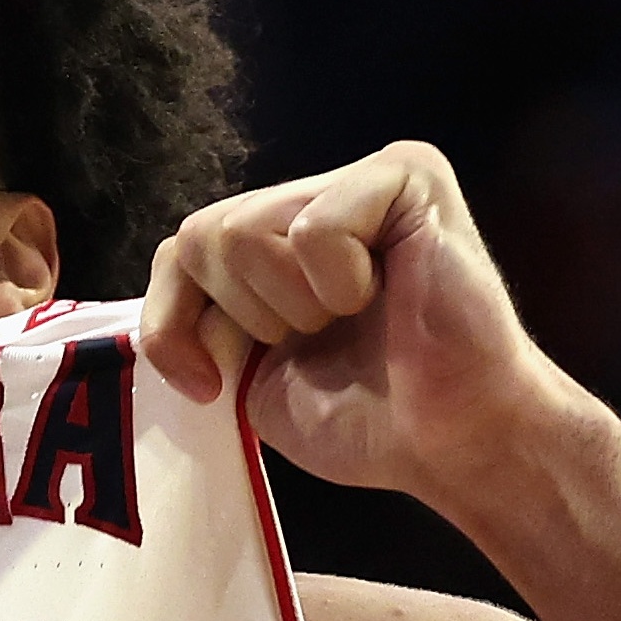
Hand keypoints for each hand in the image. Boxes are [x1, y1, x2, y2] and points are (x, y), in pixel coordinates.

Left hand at [139, 141, 577, 501]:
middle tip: (314, 344)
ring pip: (244, 230)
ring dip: (291, 305)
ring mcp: (363, 175)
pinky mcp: (407, 175)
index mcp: (278, 238)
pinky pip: (314, 228)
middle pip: (202, 235)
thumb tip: (166, 279)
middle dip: (243, 317)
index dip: (176, 324)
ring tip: (354, 320)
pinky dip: (338, 285)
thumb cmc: (367, 418)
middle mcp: (318, 191)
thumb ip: (201, 317)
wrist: (453, 445)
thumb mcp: (247, 372)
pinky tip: (386, 297)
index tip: (209, 387)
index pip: (180, 250)